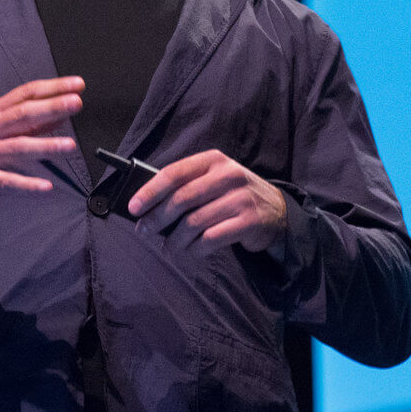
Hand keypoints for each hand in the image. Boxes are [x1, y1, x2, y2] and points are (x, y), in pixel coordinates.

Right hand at [0, 77, 85, 207]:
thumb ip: (21, 123)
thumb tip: (56, 118)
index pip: (25, 93)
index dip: (52, 87)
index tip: (77, 84)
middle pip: (23, 114)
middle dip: (51, 107)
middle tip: (76, 102)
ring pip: (18, 146)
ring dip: (45, 145)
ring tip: (70, 146)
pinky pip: (6, 181)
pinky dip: (26, 185)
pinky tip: (46, 187)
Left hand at [125, 149, 286, 251]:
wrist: (277, 210)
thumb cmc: (232, 195)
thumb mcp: (214, 180)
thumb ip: (187, 186)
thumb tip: (148, 208)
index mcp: (213, 160)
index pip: (174, 172)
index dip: (150, 191)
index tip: (133, 207)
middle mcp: (228, 175)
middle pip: (182, 199)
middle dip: (157, 218)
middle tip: (144, 231)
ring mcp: (240, 199)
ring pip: (194, 222)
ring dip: (175, 239)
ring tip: (168, 248)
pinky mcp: (248, 222)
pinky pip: (211, 239)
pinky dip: (195, 249)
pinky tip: (190, 251)